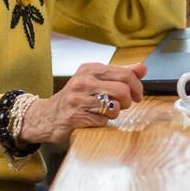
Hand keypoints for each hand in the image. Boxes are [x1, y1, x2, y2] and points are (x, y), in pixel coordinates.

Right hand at [19, 62, 147, 145]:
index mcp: (90, 69)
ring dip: (116, 113)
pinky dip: (104, 122)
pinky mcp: (74, 116)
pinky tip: (96, 119)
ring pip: (114, 107)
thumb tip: (143, 68)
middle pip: (122, 90)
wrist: (46, 116)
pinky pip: (103, 121)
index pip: (124, 73)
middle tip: (123, 106)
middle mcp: (82, 81)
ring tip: (108, 112)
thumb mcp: (95, 80)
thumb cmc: (76, 98)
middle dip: (128, 101)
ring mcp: (77, 99)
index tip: (138, 95)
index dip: (137, 86)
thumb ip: (120, 74)